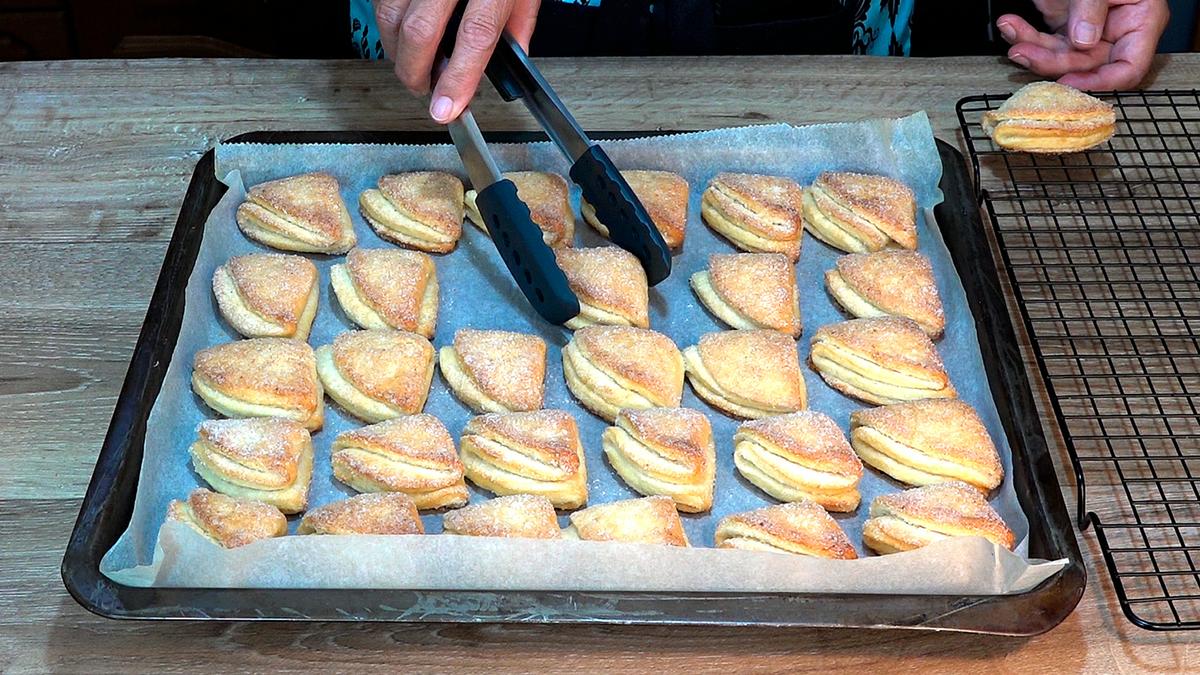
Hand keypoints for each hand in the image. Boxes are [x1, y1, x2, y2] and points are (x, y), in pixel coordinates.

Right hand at [375, 0, 540, 122]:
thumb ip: (520, 22)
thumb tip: (511, 62)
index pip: (475, 35)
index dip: (458, 78)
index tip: (446, 108)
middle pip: (420, 31)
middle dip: (415, 72)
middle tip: (424, 89)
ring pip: (389, 14)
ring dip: (396, 49)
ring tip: (412, 63)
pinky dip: (387, 19)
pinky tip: (402, 29)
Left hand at [997, 0, 1168, 89]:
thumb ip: (1093, 7)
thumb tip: (1083, 40)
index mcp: (1141, 20)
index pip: (1128, 68)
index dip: (1100, 82)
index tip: (1069, 82)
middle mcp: (1116, 30)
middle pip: (1085, 67)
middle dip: (1051, 62)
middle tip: (1024, 52)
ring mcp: (1089, 30)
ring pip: (1059, 57)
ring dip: (1032, 49)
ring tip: (1012, 32)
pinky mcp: (1065, 26)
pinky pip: (1044, 42)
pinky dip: (1025, 35)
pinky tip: (1012, 25)